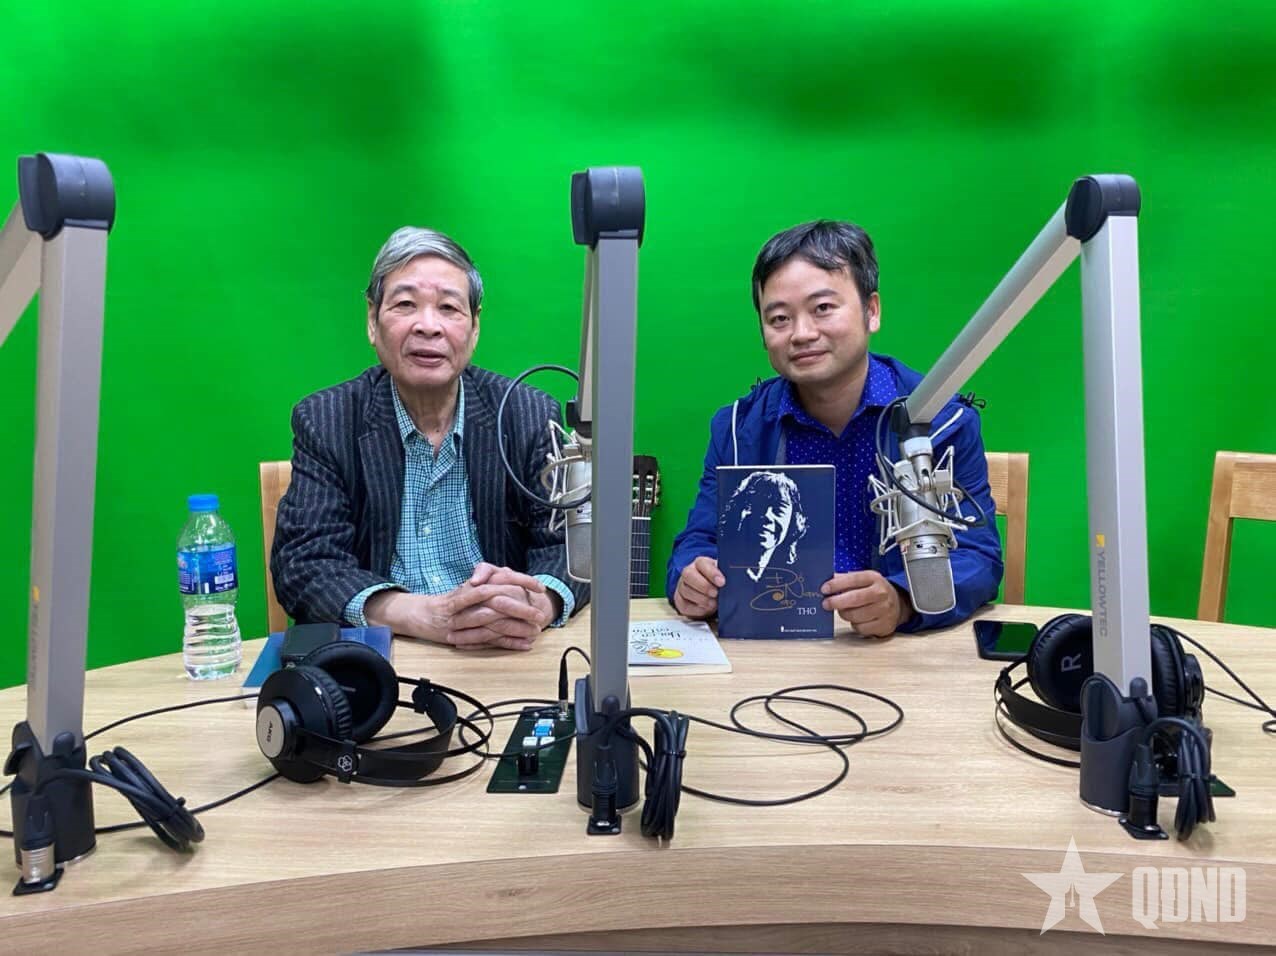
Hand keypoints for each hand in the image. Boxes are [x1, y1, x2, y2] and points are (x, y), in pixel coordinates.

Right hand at [363, 575, 549, 650]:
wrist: (414, 614)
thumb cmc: (442, 603)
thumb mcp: (463, 589)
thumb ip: (482, 585)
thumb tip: (505, 580)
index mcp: (471, 586)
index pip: (501, 580)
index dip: (522, 582)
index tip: (539, 587)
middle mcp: (466, 600)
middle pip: (500, 602)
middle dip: (523, 608)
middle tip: (541, 613)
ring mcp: (462, 618)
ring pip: (494, 622)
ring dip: (517, 627)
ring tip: (535, 630)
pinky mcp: (458, 635)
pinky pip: (486, 639)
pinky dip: (507, 642)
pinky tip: (522, 644)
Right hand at [674, 555, 723, 619]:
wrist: (707, 591)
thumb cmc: (717, 582)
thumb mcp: (724, 575)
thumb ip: (729, 575)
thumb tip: (741, 580)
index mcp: (700, 563)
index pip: (702, 563)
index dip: (712, 573)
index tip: (722, 582)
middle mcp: (689, 573)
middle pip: (689, 575)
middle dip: (704, 586)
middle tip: (716, 594)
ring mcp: (683, 586)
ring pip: (686, 591)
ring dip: (702, 599)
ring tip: (714, 603)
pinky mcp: (680, 600)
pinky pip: (685, 605)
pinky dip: (697, 609)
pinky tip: (706, 608)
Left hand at [820, 570, 913, 637]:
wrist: (898, 603)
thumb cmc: (874, 591)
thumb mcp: (863, 580)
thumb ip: (845, 579)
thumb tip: (827, 582)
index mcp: (874, 578)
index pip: (853, 579)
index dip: (837, 585)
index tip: (824, 589)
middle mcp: (881, 593)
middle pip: (855, 599)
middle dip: (836, 602)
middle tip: (826, 604)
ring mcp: (884, 610)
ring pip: (856, 616)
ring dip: (845, 614)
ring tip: (843, 611)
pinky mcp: (884, 625)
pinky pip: (861, 628)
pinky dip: (855, 625)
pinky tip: (857, 619)